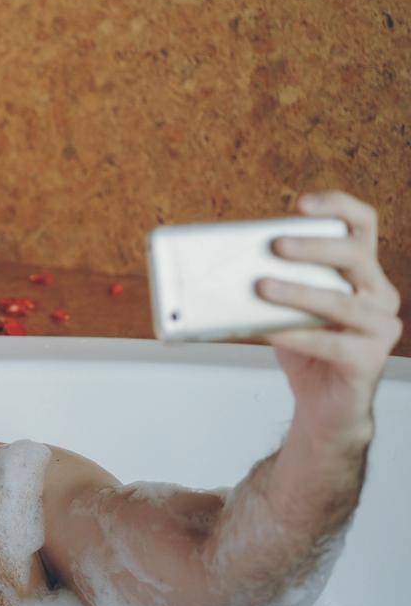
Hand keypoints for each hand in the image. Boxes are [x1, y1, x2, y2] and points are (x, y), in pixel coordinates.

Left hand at [258, 190, 403, 448]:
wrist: (323, 402)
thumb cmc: (304, 346)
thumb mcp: (286, 306)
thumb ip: (271, 281)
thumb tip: (226, 264)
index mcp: (361, 270)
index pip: (362, 224)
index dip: (337, 206)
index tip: (301, 203)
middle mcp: (379, 292)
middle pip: (354, 255)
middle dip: (314, 246)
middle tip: (276, 245)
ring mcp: (380, 326)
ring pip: (342, 301)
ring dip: (299, 292)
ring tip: (262, 287)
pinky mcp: (370, 359)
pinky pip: (332, 342)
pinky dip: (295, 334)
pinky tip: (268, 329)